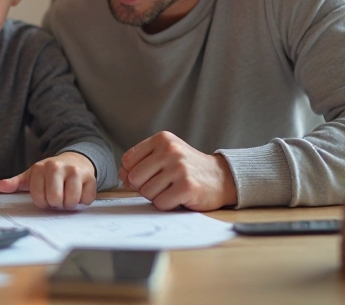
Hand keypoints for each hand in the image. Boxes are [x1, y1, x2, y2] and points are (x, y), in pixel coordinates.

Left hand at [0, 152, 96, 208]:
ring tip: (67, 195)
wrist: (75, 160)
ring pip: (71, 201)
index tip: (45, 195)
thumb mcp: (32, 175)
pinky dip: (83, 200)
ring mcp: (75, 172)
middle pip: (56, 200)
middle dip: (56, 203)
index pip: (40, 198)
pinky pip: (86, 200)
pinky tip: (79, 192)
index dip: (43, 202)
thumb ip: (15, 182)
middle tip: (58, 197)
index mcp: (41, 168)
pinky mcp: (90, 177)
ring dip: (69, 203)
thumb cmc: (51, 172)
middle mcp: (58, 167)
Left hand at [118, 131, 237, 210]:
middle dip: (144, 187)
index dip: (132, 173)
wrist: (221, 177)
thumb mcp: (164, 155)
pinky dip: (167, 204)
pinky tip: (179, 196)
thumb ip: (141, 162)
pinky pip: (160, 203)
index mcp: (162, 139)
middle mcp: (170, 151)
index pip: (128, 160)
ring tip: (172, 188)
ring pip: (146, 192)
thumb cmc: (187, 168)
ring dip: (157, 196)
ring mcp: (179, 168)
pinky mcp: (187, 187)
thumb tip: (122, 176)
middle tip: (162, 185)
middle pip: (135, 178)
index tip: (148, 176)